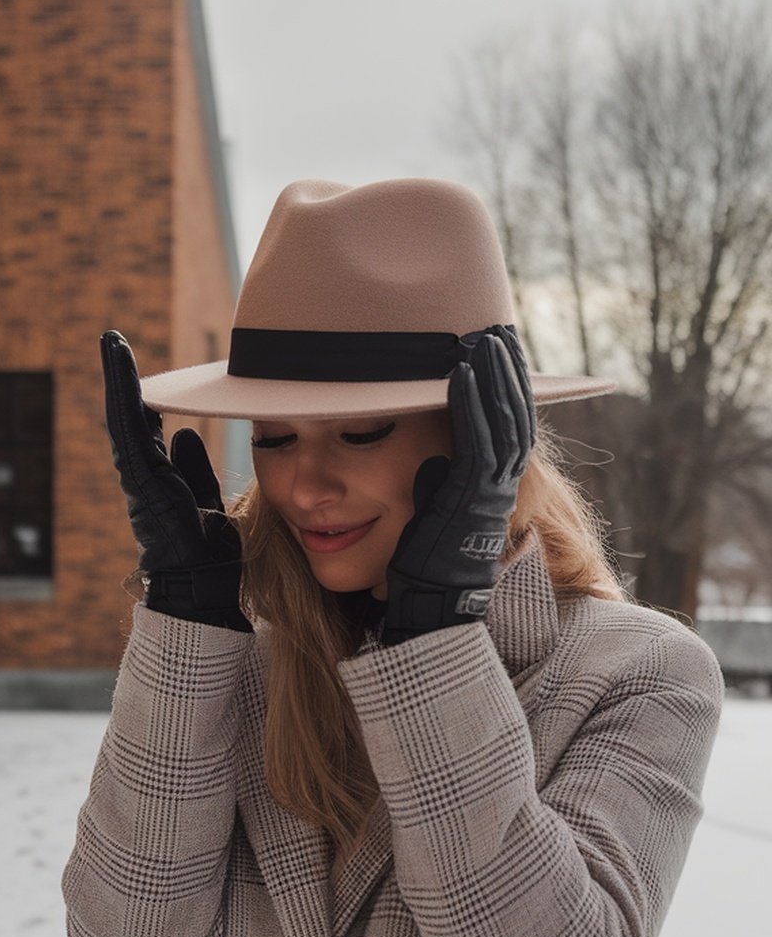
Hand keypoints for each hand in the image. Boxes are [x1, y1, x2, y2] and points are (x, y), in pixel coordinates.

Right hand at [100, 331, 251, 631]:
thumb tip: (185, 436)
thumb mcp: (206, 502)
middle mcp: (143, 475)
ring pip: (123, 416)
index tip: (139, 371)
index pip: (146, 430)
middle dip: (122, 379)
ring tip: (111, 341)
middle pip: (128, 417)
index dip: (141, 399)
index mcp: (158, 481)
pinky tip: (120, 363)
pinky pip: (128, 426)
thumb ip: (194, 470)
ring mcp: (138, 475)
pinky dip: (124, 393)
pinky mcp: (140, 474)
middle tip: (113, 342)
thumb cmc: (208, 555)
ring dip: (118, 376)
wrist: (202, 585)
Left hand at [381, 323, 535, 644]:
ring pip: (501, 420)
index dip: (508, 386)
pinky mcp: (471, 496)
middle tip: (497, 330)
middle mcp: (501, 486)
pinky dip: (470, 403)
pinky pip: (476, 440)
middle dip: (508, 371)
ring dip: (493, 376)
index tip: (498, 350)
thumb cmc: (421, 564)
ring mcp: (490, 490)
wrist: (428, 605)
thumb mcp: (433, 512)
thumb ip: (436, 482)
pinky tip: (459, 372)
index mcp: (493, 486)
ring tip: (481, 338)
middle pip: (515, 413)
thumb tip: (427, 459)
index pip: (509, 424)